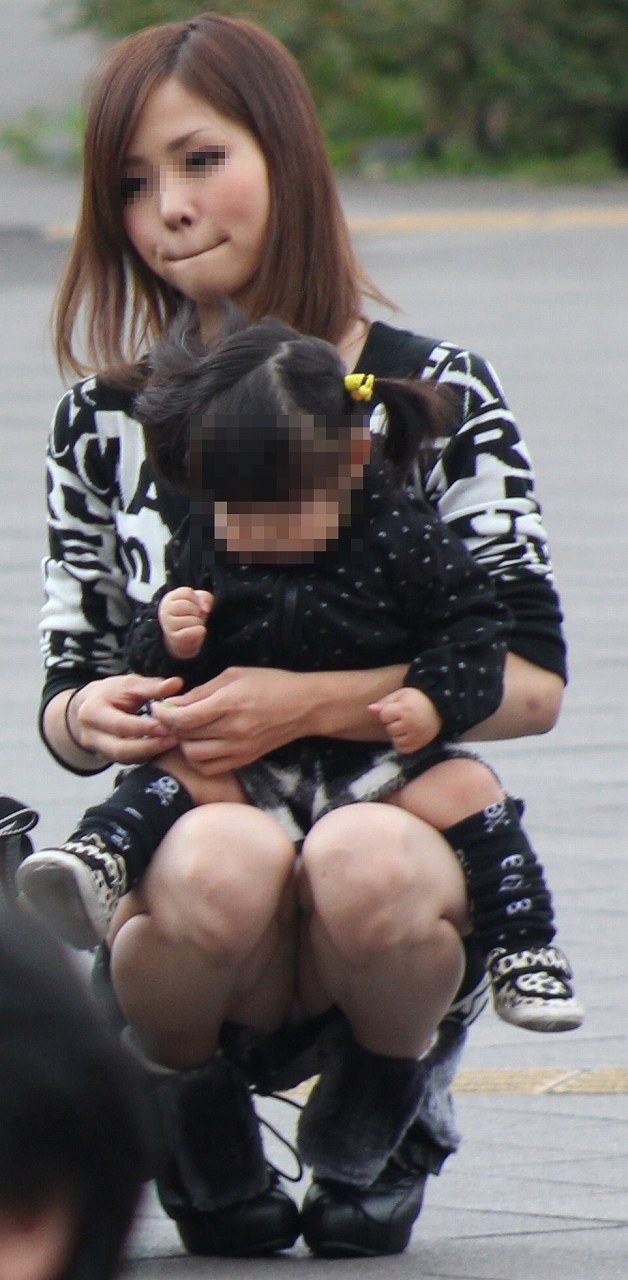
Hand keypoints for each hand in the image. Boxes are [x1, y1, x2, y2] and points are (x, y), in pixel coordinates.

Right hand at [68, 674, 183, 763]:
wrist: (88, 708)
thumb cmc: (110, 693)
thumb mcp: (128, 684)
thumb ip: (151, 686)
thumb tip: (176, 683)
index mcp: (92, 712)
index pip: (120, 724)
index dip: (145, 727)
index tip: (168, 725)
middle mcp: (91, 735)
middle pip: (121, 749)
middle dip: (149, 746)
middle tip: (174, 739)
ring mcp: (99, 750)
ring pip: (126, 759)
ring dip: (151, 753)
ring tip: (172, 743)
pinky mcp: (110, 758)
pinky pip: (129, 762)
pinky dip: (148, 755)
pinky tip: (164, 748)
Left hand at [150, 666, 311, 773]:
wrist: (304, 706)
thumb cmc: (270, 683)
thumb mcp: (234, 675)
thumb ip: (201, 691)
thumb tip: (172, 704)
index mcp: (230, 703)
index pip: (184, 717)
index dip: (163, 714)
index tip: (157, 707)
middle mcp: (234, 730)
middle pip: (186, 736)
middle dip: (171, 726)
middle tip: (171, 715)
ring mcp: (240, 749)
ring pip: (193, 755)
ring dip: (183, 743)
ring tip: (187, 730)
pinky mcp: (244, 760)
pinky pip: (209, 767)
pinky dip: (197, 758)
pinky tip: (200, 743)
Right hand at [158, 587, 213, 659]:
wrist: (184, 641)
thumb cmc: (192, 617)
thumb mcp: (199, 602)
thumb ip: (205, 598)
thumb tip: (205, 610)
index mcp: (170, 598)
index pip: (187, 592)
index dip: (196, 600)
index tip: (194, 606)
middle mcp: (165, 610)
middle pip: (189, 606)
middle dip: (197, 612)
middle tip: (193, 617)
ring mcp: (168, 624)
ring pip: (193, 619)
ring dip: (198, 623)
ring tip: (193, 626)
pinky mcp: (175, 637)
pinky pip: (195, 631)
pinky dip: (200, 632)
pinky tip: (194, 633)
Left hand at [368, 687, 441, 752]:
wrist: (439, 707)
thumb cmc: (416, 699)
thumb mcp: (400, 695)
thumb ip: (384, 703)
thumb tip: (369, 709)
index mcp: (405, 709)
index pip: (384, 716)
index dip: (388, 712)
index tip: (398, 708)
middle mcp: (411, 724)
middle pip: (389, 729)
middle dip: (393, 723)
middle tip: (404, 717)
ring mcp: (417, 736)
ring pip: (395, 740)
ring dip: (397, 734)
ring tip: (406, 726)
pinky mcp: (420, 744)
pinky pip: (403, 749)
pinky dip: (402, 743)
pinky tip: (407, 735)